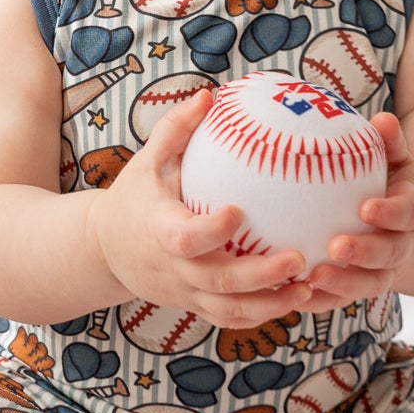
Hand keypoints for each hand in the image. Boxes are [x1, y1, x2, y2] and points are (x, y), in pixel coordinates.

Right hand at [88, 89, 314, 329]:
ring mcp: (185, 292)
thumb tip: (210, 94)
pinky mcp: (195, 306)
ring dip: (270, 304)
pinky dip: (262, 315)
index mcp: (159, 230)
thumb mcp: (147, 162)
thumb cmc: (134, 197)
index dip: (210, 231)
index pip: (183, 238)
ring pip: (229, 309)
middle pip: (217, 280)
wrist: (104, 250)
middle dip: (259, 275)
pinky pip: (230, 318)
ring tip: (309, 289)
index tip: (239, 211)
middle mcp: (173, 268)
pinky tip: (296, 299)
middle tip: (298, 259)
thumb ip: (176, 129)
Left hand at [300, 112, 413, 309]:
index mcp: (410, 212)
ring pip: (369, 285)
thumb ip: (389, 142)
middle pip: (389, 255)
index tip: (366, 208)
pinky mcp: (359, 287)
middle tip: (335, 247)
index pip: (407, 213)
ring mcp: (383, 271)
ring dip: (342, 284)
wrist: (402, 223)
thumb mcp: (395, 159)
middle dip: (365, 253)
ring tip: (311, 277)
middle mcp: (401, 246)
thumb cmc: (388, 181)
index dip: (390, 213)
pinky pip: (342, 300)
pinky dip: (321, 300)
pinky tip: (294, 294)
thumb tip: (382, 119)